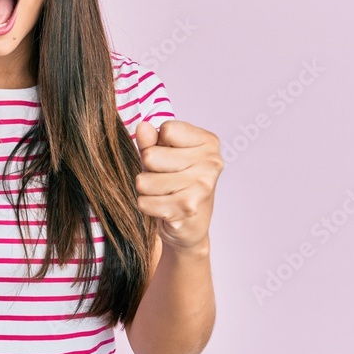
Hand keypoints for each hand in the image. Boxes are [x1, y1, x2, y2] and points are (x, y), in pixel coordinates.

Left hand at [134, 119, 223, 253]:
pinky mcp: (187, 208)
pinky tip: (163, 207)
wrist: (191, 226)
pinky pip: (145, 202)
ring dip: (146, 189)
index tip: (168, 155)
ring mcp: (201, 186)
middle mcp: (210, 163)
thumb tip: (143, 127)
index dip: (157, 143)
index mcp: (208, 142)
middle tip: (163, 178)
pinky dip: (147, 206)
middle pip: (150, 156)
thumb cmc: (177, 183)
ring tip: (162, 193)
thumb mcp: (165, 155)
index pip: (166, 130)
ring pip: (144, 181)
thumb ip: (152, 141)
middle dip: (148, 169)